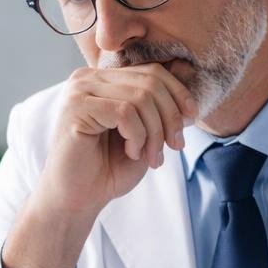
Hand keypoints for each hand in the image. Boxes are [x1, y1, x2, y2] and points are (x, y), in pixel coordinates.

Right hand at [42, 64, 197, 217]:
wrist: (77, 200)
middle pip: (150, 82)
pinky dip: (137, 136)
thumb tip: (185, 67)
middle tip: (174, 146)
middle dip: (171, 117)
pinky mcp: (76, 108)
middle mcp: (87, 78)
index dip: (178, 94)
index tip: (190, 120)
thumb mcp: (144, 132)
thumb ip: (158, 103)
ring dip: (155, 132)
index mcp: (103, 79)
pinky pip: (124, 112)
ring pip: (141, 97)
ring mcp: (79, 91)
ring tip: (152, 157)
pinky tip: (131, 153)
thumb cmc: (108, 169)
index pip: (152, 72)